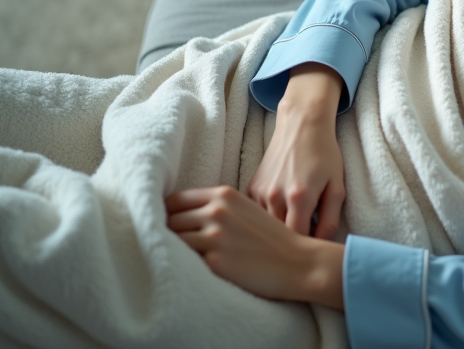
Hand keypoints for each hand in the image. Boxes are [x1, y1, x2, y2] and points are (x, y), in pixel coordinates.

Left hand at [165, 186, 343, 308]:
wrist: (297, 262)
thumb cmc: (272, 238)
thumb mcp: (246, 210)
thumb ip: (218, 208)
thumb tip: (183, 216)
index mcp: (224, 194)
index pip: (175, 199)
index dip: (167, 214)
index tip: (166, 226)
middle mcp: (217, 210)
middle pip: (169, 219)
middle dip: (166, 233)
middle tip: (167, 246)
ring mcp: (214, 234)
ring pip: (172, 239)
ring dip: (171, 250)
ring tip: (175, 259)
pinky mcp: (214, 260)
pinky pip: (182, 260)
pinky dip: (180, 264)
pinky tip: (187, 269)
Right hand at [247, 63, 345, 238]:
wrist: (302, 126)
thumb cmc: (324, 155)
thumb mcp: (337, 186)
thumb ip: (330, 219)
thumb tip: (322, 246)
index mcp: (299, 198)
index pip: (297, 241)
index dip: (305, 250)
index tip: (313, 252)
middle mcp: (275, 197)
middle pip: (278, 237)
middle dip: (289, 245)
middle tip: (302, 243)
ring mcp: (259, 192)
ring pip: (264, 228)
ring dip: (276, 233)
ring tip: (290, 229)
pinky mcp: (250, 188)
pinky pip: (255, 215)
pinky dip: (265, 220)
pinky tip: (278, 215)